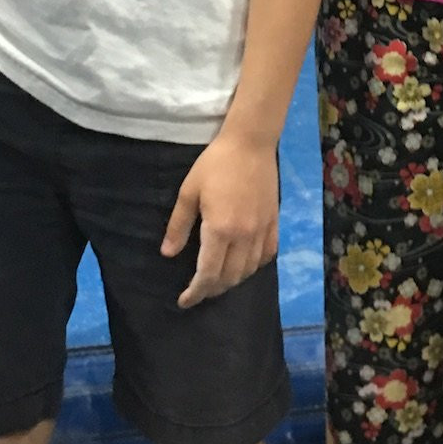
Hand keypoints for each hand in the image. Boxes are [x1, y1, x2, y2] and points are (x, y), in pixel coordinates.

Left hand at [161, 131, 278, 309]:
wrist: (250, 142)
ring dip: (232, 281)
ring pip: (249, 269)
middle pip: (229, 277)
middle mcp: (244, 236)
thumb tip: (168, 254)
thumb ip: (179, 226)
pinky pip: (267, 254)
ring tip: (218, 281)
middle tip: (198, 292)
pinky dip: (255, 266)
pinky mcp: (274, 222)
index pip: (208, 274)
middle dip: (212, 290)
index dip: (195, 292)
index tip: (184, 301)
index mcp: (220, 229)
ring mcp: (262, 230)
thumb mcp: (188, 192)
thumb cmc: (214, 164)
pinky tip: (245, 265)